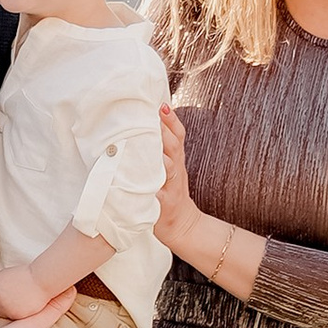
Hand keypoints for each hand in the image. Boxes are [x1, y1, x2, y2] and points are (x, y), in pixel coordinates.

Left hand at [0, 260, 55, 322]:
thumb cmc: (26, 275)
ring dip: (5, 311)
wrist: (41, 280)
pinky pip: (9, 318)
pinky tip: (21, 306)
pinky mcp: (12, 315)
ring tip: (16, 303)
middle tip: (6, 301)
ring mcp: (3, 307)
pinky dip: (14, 314)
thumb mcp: (6, 275)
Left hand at [154, 103, 200, 254]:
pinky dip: (152, 189)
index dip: (171, 120)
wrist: (182, 224)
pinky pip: (158, 194)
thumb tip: (146, 123)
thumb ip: (160, 147)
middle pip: (173, 147)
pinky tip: (144, 185)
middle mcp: (175, 169)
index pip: (176, 135)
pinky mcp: (164, 203)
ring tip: (150, 146)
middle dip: (164, 131)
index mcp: (175, 159)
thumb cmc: (170, 190)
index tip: (161, 104)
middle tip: (154, 116)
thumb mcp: (170, 166)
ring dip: (160, 158)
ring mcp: (171, 186)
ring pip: (168, 168)